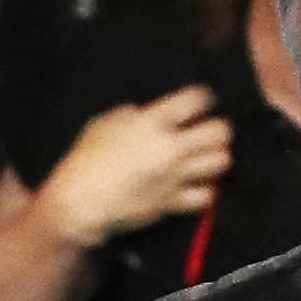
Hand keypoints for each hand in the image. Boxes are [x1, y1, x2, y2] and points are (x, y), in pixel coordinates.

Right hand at [40, 87, 232, 245]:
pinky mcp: (172, 202)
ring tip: (205, 158)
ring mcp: (174, 176)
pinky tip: (196, 186)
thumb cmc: (85, 161)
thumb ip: (129, 116)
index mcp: (151, 122)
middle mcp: (170, 147)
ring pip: (220, 162)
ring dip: (216, 158)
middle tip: (207, 132)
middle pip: (219, 132)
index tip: (200, 102)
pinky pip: (206, 196)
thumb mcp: (102, 124)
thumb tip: (142, 114)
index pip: (195, 100)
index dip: (202, 98)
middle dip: (218, 129)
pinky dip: (205, 190)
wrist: (80, 202)